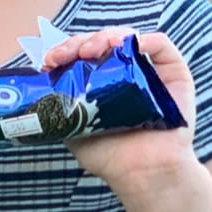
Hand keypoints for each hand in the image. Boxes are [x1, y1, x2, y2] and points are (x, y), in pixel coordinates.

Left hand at [44, 27, 200, 191]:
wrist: (142, 174)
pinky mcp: (173, 73)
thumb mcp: (73, 127)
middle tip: (64, 56)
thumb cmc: (109, 156)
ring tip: (89, 51)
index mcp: (100, 82)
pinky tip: (124, 44)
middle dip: (77, 43)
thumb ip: (59, 105)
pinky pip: (160, 44)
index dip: (63, 51)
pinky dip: (142, 38)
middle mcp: (125, 72)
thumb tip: (38, 86)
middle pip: (99, 42)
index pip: (80, 54)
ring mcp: (149, 71)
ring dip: (103, 37)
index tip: (49, 62)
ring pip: (125, 38)